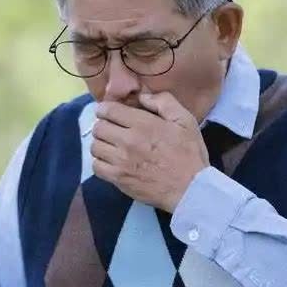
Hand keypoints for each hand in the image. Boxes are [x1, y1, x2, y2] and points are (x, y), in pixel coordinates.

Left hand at [91, 92, 208, 212]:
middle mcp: (127, 141)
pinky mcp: (118, 179)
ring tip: (111, 145)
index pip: (108, 110)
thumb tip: (142, 96)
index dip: (105, 109)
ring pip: (95, 146)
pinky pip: (96, 166)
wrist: (190, 189)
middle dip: (103, 125)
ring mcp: (121, 162)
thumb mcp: (185, 121)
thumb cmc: (189, 154)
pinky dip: (100, 162)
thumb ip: (164, 102)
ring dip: (101, 143)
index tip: (109, 112)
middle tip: (112, 129)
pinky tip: (111, 161)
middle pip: (98, 127)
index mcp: (143, 124)